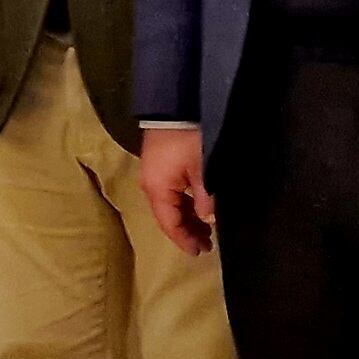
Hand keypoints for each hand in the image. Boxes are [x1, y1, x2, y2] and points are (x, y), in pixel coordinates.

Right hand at [138, 128, 216, 256]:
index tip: (201, 252)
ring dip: (186, 217)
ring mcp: (153, 174)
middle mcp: (150, 185)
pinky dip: (183, 203)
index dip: (184, 240)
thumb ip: (205, 198)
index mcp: (158, 189)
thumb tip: (208, 218)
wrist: (176, 107)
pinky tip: (197, 206)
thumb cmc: (189, 141)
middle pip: (167, 216)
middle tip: (207, 243)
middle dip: (186, 231)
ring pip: (169, 205)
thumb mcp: (203, 170)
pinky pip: (170, 192)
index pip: (169, 223)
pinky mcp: (159, 164)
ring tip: (205, 227)